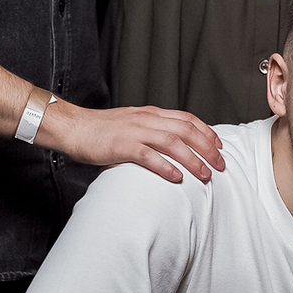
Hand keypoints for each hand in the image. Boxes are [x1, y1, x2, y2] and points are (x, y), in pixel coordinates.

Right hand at [41, 101, 224, 185]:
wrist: (73, 127)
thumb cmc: (101, 130)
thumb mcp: (132, 123)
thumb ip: (151, 130)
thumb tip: (172, 144)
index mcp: (150, 113)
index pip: (187, 118)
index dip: (207, 132)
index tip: (219, 147)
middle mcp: (146, 119)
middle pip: (186, 130)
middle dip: (207, 148)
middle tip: (220, 166)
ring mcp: (134, 132)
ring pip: (173, 142)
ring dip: (193, 159)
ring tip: (205, 175)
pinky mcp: (121, 146)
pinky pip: (148, 156)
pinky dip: (165, 167)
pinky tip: (177, 178)